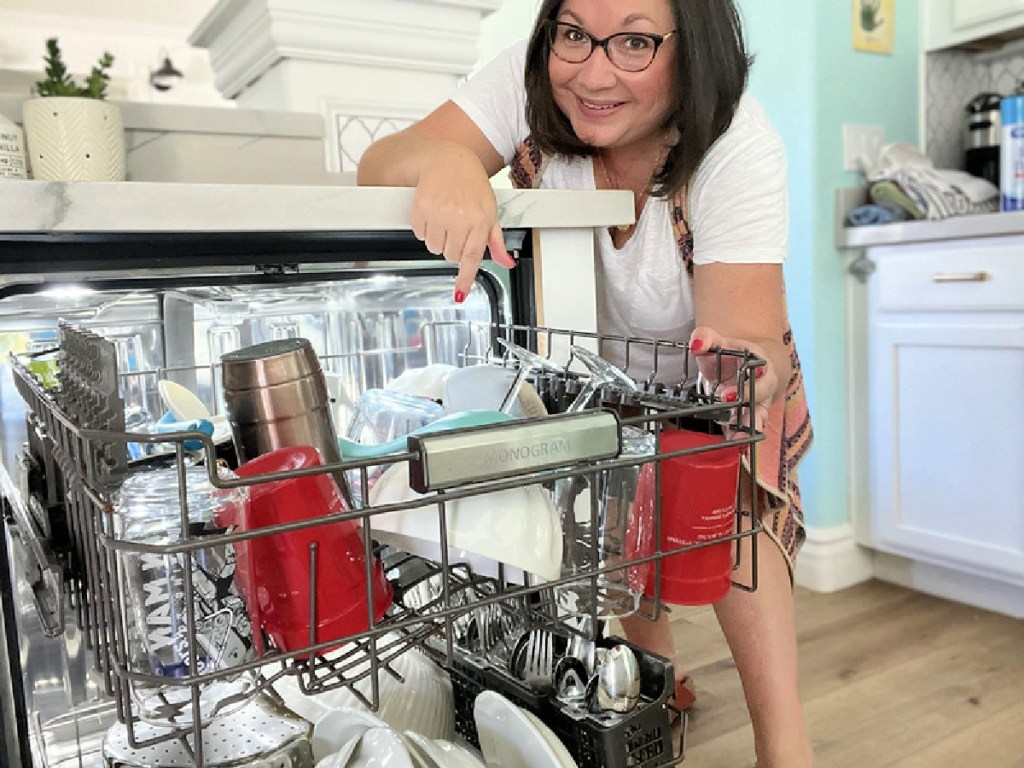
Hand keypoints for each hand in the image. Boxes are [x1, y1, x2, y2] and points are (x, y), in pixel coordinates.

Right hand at [410, 150, 516, 302]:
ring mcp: (440, 213)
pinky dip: (424, 227)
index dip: (464, 279)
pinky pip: (419, 233)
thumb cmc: (472, 186)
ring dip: (437, 238)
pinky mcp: (422, 207)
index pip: (471, 258)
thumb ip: (496, 241)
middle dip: (452, 246)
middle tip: (455, 228)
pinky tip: (432, 212)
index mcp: (480, 221)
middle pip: (450, 255)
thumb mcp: (490, 212)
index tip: (460, 295)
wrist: (450, 160)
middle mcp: (460, 218)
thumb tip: (506, 263)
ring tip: (444, 218)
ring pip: (433, 246)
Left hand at [689, 326, 776, 433]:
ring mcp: (758, 400)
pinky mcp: (749, 415)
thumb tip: (696, 344)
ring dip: (749, 424)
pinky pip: (748, 427)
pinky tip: (733, 444)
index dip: (755, 368)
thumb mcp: (716, 342)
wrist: (744, 365)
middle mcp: (763, 381)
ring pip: (759, 413)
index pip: (759, 361)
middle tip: (727, 399)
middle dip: (748, 394)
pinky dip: (741, 435)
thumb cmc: (729, 353)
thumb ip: (706, 338)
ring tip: (739, 437)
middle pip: (762, 389)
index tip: (750, 371)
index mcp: (757, 358)